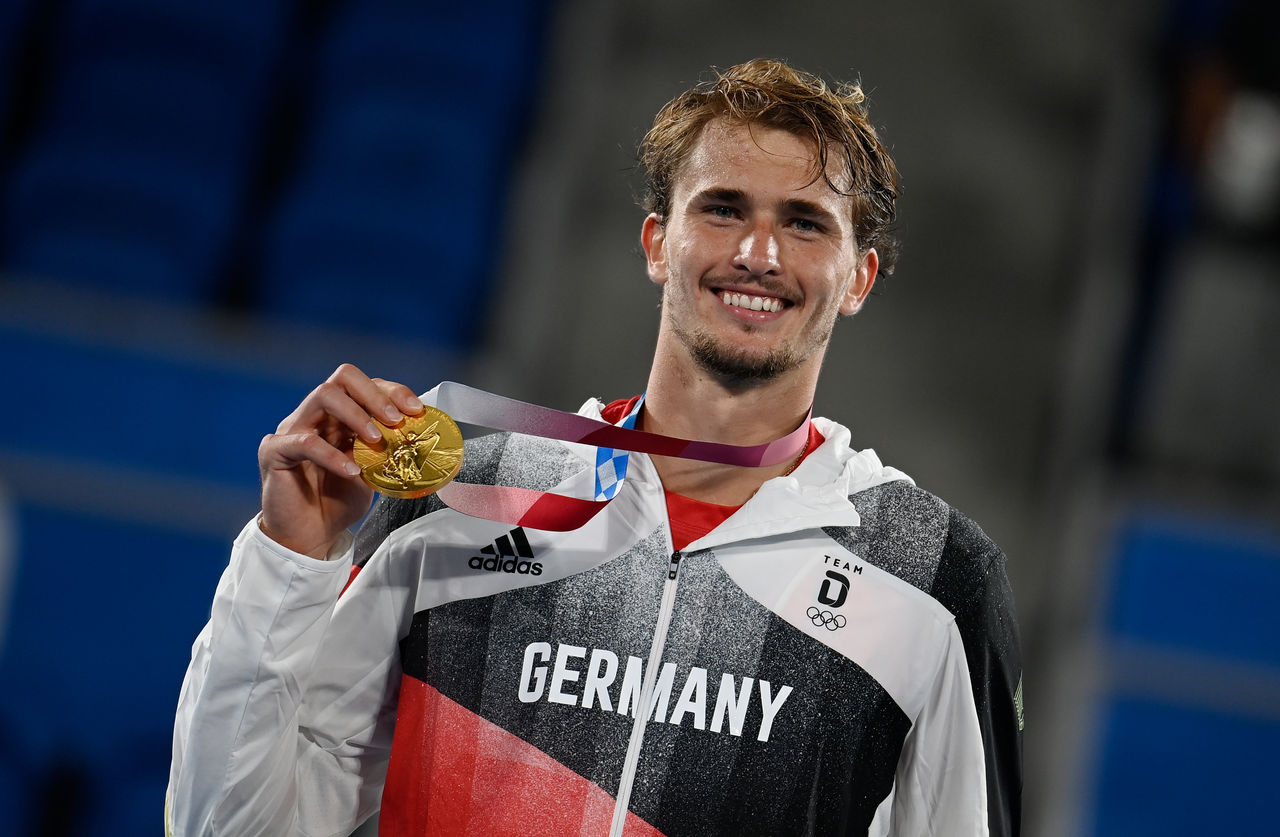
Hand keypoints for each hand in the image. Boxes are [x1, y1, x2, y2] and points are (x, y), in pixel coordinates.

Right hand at [257, 363, 423, 558]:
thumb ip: (387, 452)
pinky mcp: (274, 451)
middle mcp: (314, 415)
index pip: (363, 385)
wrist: (308, 536)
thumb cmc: (337, 502)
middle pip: (343, 378)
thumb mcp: (372, 473)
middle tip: (396, 419)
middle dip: (375, 395)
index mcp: (337, 416)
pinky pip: (304, 442)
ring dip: (357, 415)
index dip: (392, 392)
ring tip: (376, 440)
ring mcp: (292, 429)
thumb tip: (421, 440)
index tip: (416, 410)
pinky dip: (332, 455)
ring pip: (323, 396)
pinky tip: (351, 471)